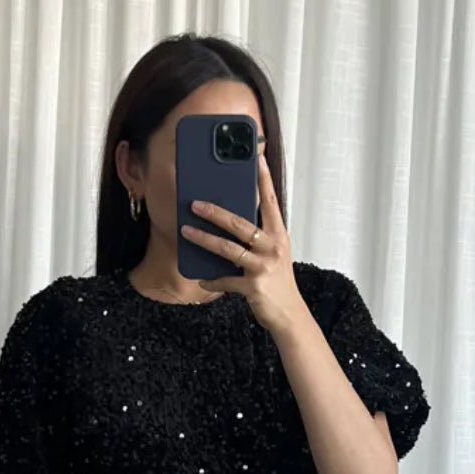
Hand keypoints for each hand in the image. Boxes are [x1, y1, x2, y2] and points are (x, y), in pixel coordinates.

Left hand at [180, 153, 306, 334]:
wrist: (289, 314)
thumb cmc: (278, 281)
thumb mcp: (273, 254)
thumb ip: (257, 237)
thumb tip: (230, 221)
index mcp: (278, 235)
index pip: (270, 202)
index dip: (264, 180)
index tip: (256, 159)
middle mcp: (273, 247)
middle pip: (240, 224)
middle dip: (215, 212)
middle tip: (195, 203)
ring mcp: (263, 267)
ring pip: (228, 249)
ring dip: (204, 240)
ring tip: (185, 231)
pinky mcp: (254, 287)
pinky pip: (227, 281)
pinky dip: (213, 280)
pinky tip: (202, 278)